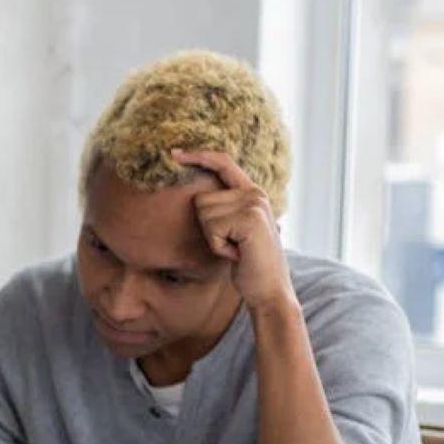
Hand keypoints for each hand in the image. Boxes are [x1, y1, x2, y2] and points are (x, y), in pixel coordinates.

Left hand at [174, 149, 294, 312]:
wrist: (269, 289)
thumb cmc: (247, 263)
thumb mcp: (235, 230)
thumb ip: (224, 209)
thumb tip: (196, 196)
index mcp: (252, 193)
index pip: (223, 163)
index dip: (198, 156)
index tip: (174, 154)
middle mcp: (255, 194)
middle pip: (201, 199)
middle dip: (208, 228)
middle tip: (232, 244)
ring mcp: (254, 204)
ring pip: (203, 213)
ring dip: (213, 238)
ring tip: (236, 249)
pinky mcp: (250, 218)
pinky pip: (211, 228)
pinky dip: (218, 246)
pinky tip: (237, 254)